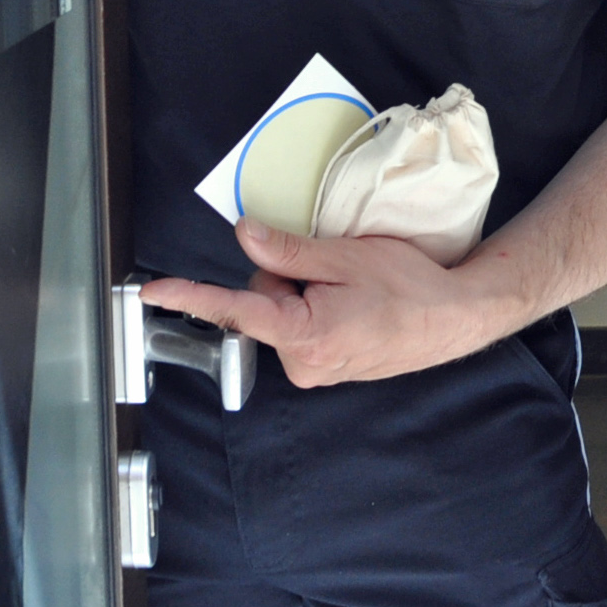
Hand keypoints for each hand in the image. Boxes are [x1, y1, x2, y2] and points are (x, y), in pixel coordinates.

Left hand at [139, 218, 518, 386]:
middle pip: (263, 303)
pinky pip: (303, 328)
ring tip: (352, 288)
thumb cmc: (409, 287)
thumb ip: (288, 252)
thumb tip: (244, 236)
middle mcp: (304, 363)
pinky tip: (354, 304)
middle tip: (334, 269)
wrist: (455, 318)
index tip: (152, 292)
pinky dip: (319, 309)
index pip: (235, 310)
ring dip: (306, 294)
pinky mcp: (328, 369)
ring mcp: (317, 370)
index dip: (190, 296)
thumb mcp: (346, 257)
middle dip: (287, 279)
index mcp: (304, 335)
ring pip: (284, 314)